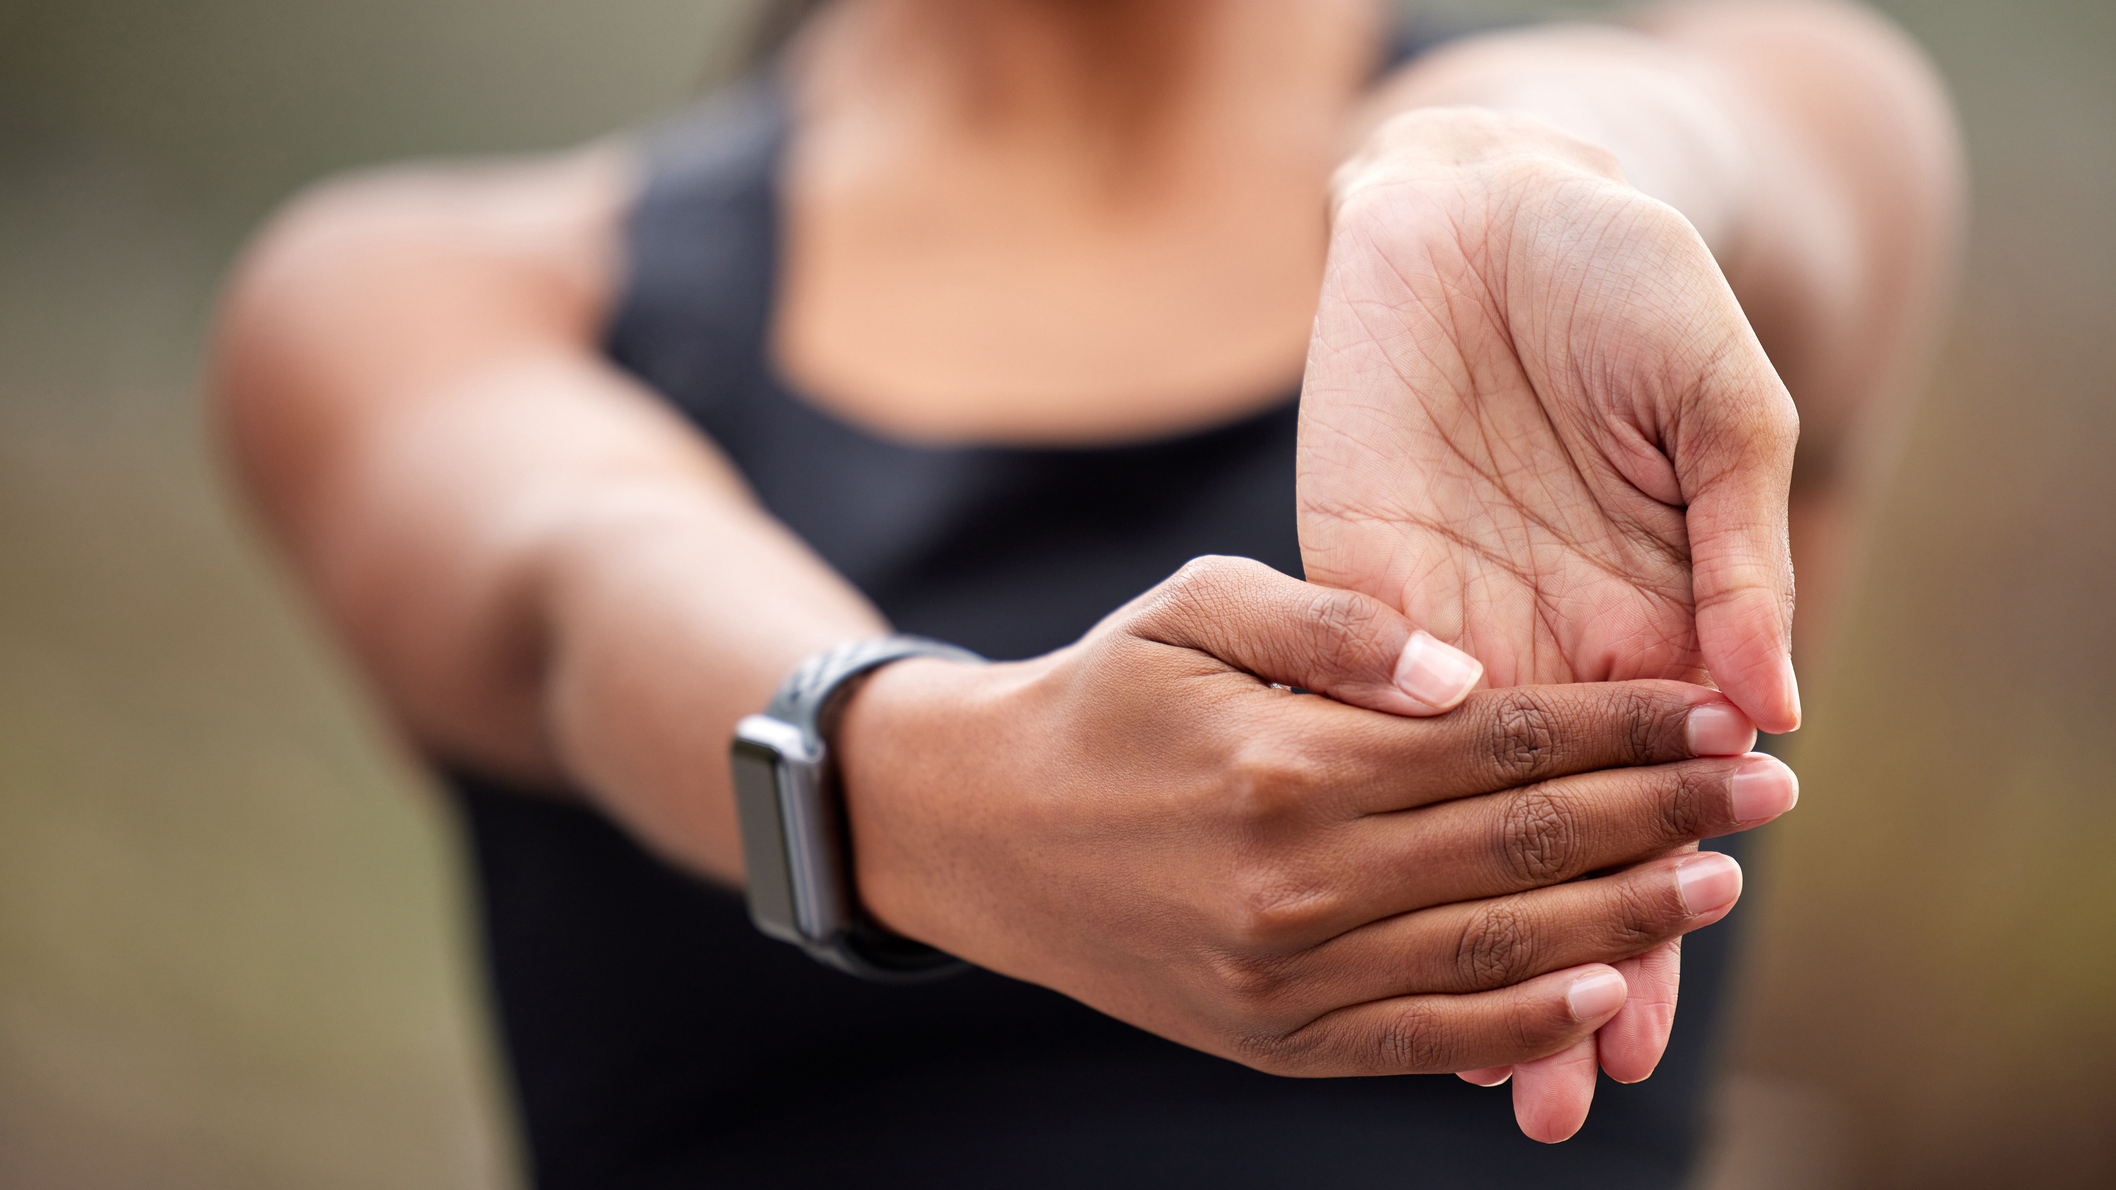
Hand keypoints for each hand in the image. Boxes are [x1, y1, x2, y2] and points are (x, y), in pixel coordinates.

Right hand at [837, 558, 1791, 1088]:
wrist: (985, 829)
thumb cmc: (1104, 694)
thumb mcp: (1191, 606)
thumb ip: (1330, 625)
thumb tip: (1463, 673)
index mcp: (1289, 758)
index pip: (1505, 742)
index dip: (1627, 727)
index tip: (1724, 713)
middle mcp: (1298, 877)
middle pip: (1524, 848)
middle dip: (1662, 817)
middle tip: (1772, 796)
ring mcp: (1286, 973)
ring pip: (1493, 955)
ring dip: (1624, 924)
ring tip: (1715, 886)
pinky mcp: (1273, 1039)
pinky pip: (1421, 1042)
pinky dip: (1519, 1030)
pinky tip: (1603, 999)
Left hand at [1298, 109, 1802, 1135]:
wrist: (1492, 200)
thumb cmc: (1631, 283)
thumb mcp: (1715, 407)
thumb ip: (1738, 555)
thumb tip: (1774, 710)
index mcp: (1655, 619)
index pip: (1656, 797)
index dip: (1656, 903)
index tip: (1645, 1022)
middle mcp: (1549, 645)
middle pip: (1555, 833)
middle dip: (1565, 956)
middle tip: (1565, 1092)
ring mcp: (1445, 623)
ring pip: (1450, 805)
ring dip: (1459, 918)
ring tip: (1469, 1053)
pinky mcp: (1351, 583)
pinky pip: (1358, 712)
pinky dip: (1368, 804)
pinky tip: (1359, 901)